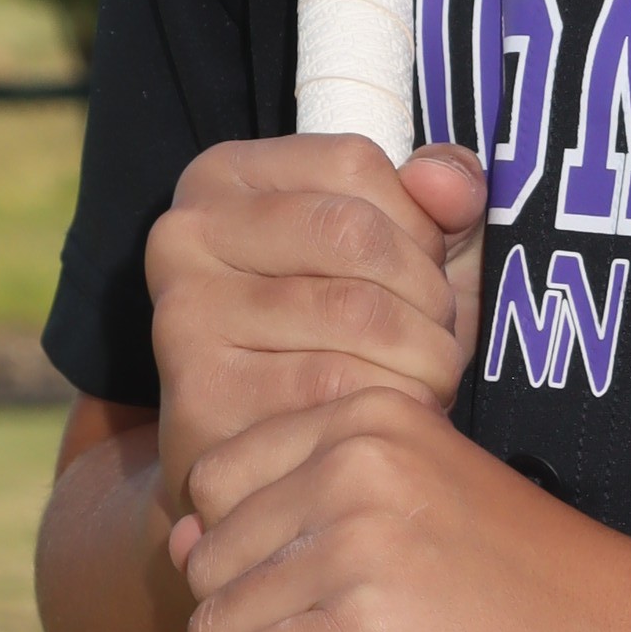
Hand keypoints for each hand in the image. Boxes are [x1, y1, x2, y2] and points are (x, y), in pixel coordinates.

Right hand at [145, 132, 486, 515]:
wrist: (265, 468)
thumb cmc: (345, 344)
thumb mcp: (401, 250)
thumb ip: (439, 196)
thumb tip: (445, 181)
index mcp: (226, 176)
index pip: (353, 162)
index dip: (420, 224)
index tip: (426, 275)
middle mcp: (187, 232)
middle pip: (354, 233)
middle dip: (428, 294)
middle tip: (440, 342)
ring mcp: (185, 314)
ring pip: (355, 312)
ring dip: (423, 356)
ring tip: (425, 381)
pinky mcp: (200, 396)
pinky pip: (334, 389)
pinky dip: (391, 405)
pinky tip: (387, 419)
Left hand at [172, 388, 630, 631]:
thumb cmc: (530, 593)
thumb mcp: (423, 505)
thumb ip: (315, 501)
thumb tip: (176, 536)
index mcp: (369, 418)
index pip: (215, 478)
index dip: (236, 552)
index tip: (290, 601)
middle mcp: (355, 463)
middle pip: (208, 559)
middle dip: (238, 623)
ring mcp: (358, 544)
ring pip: (216, 627)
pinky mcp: (364, 629)